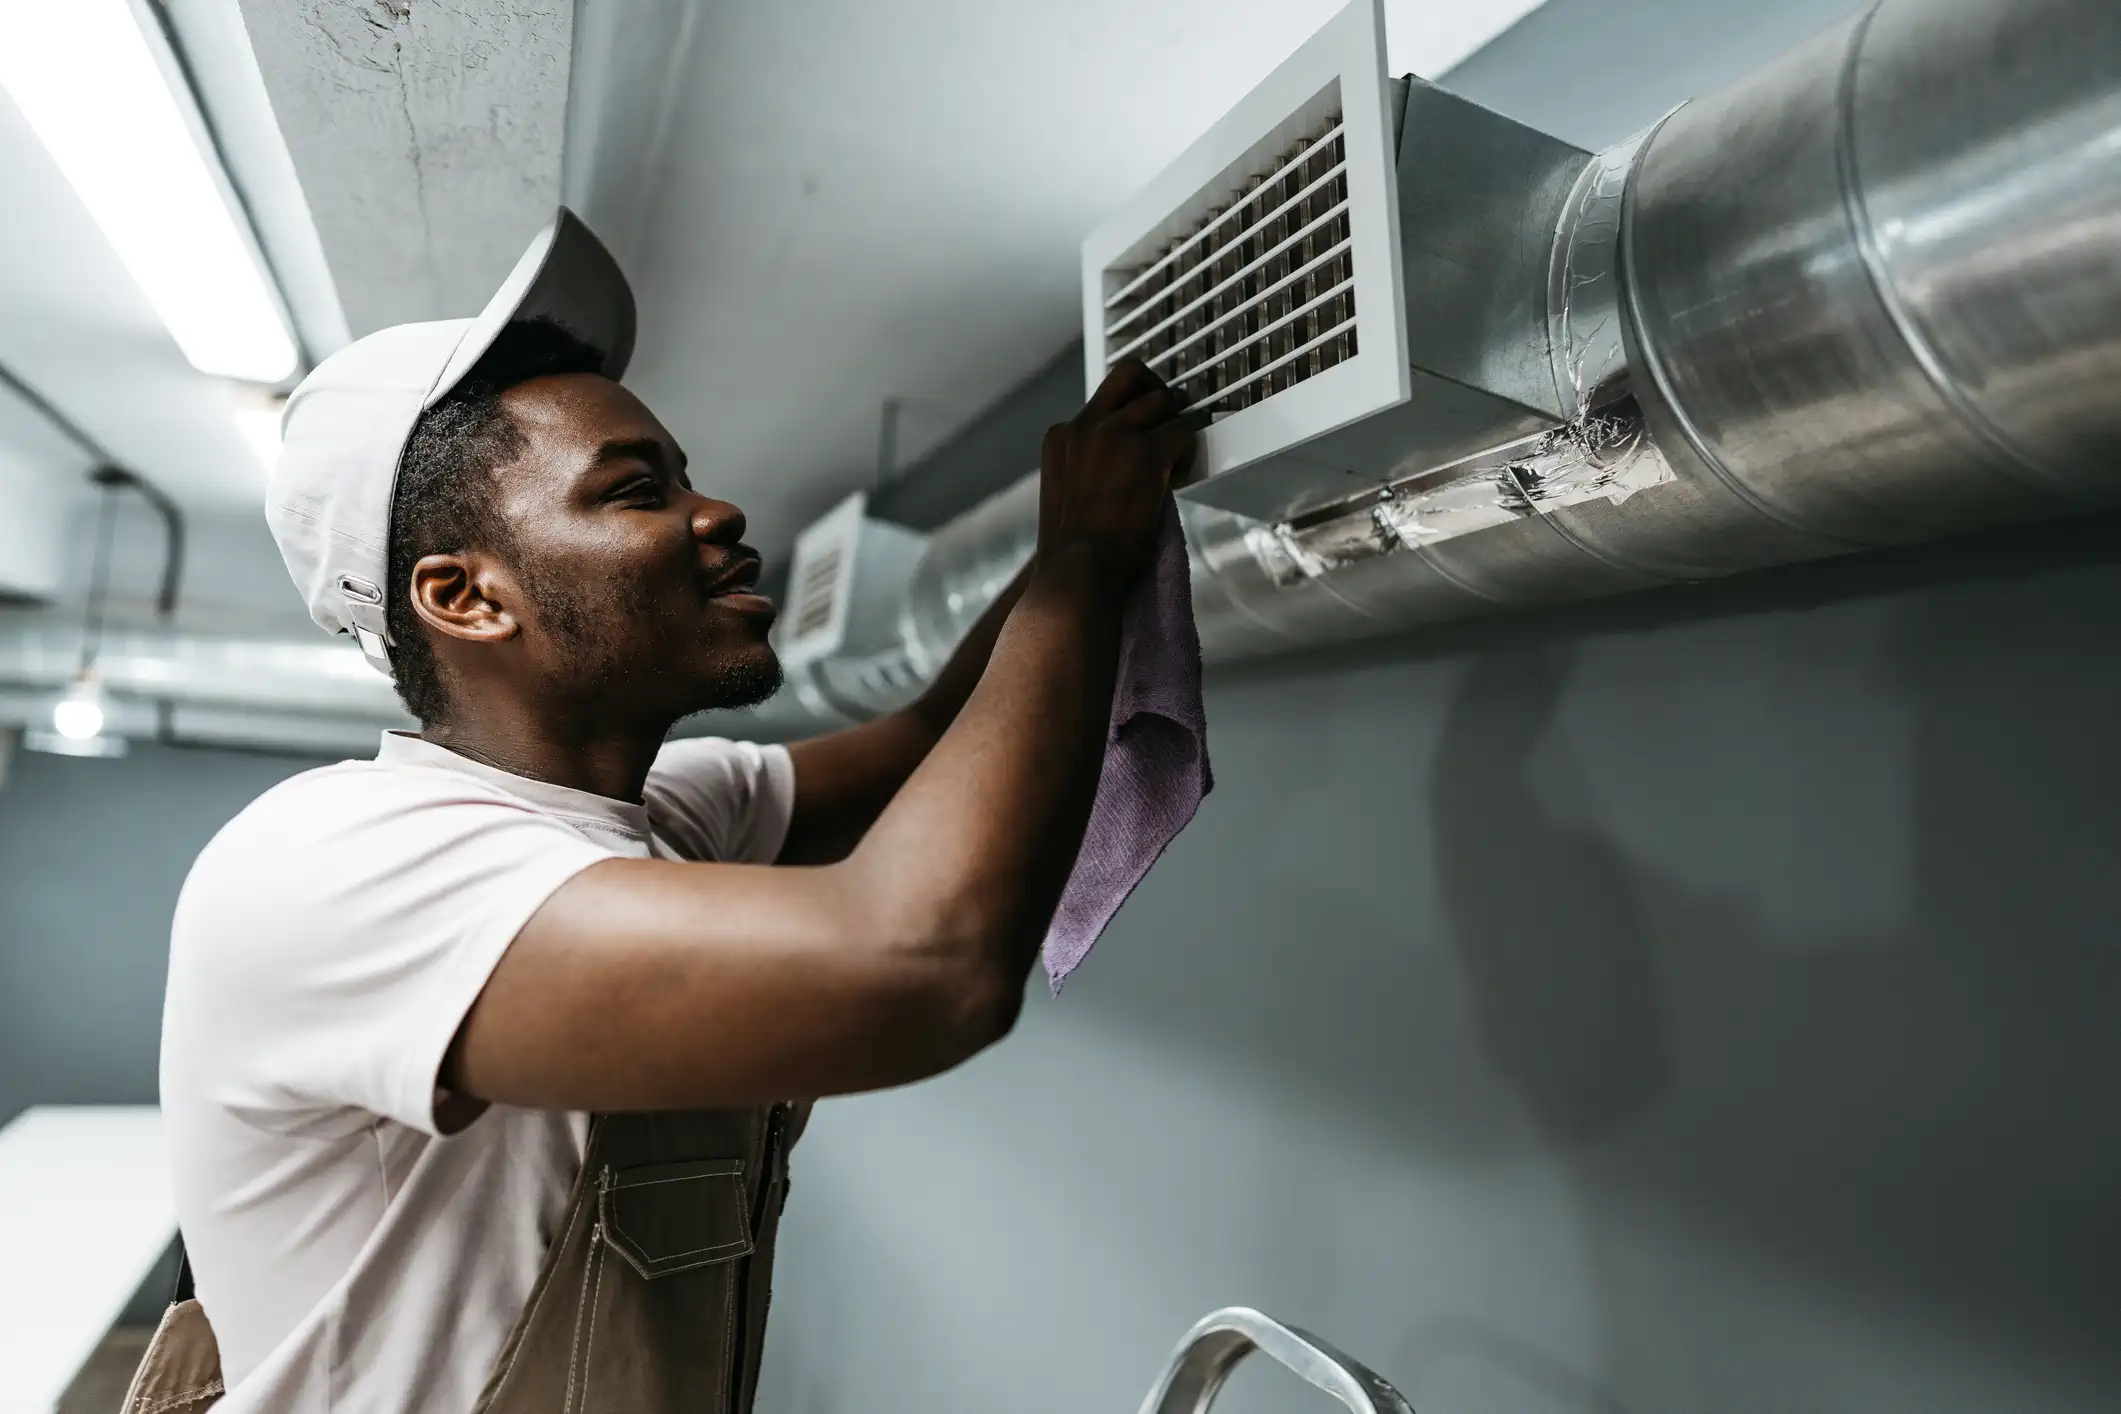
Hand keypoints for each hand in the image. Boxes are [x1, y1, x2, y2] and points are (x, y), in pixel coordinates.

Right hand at [1036, 358, 1196, 584]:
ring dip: (1175, 426)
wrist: (1077, 571)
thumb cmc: (1073, 551)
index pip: (1102, 403)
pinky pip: (1184, 430)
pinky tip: (1180, 475)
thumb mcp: (1065, 493)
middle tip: (1169, 418)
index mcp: (1060, 436)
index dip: (1128, 417)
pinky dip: (1188, 451)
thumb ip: (1086, 465)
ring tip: (1176, 458)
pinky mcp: (1146, 451)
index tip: (1140, 436)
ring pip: (1163, 400)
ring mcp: (1115, 434)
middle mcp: (1084, 424)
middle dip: (1156, 389)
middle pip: (1130, 374)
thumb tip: (1120, 462)